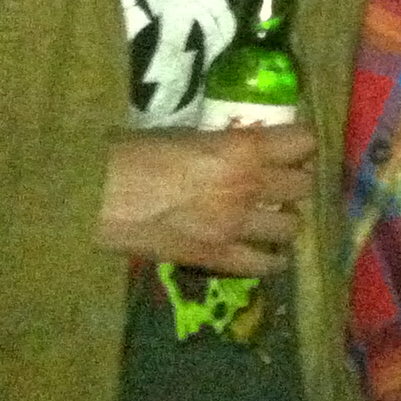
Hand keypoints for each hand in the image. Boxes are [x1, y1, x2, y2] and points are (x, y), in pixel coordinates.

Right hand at [96, 125, 317, 274]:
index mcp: (243, 147)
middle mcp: (250, 185)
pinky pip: (263, 265)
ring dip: (284, 220)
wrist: (95, 198)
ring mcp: (235, 226)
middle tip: (279, 183)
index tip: (293, 147)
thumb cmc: (131, 154)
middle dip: (295, 183)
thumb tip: (242, 149)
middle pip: (303, 186)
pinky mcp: (216, 259)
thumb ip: (224, 144)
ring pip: (292, 226)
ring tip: (271, 218)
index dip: (301, 144)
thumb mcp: (187, 135)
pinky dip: (271, 260)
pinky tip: (268, 256)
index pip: (305, 142)